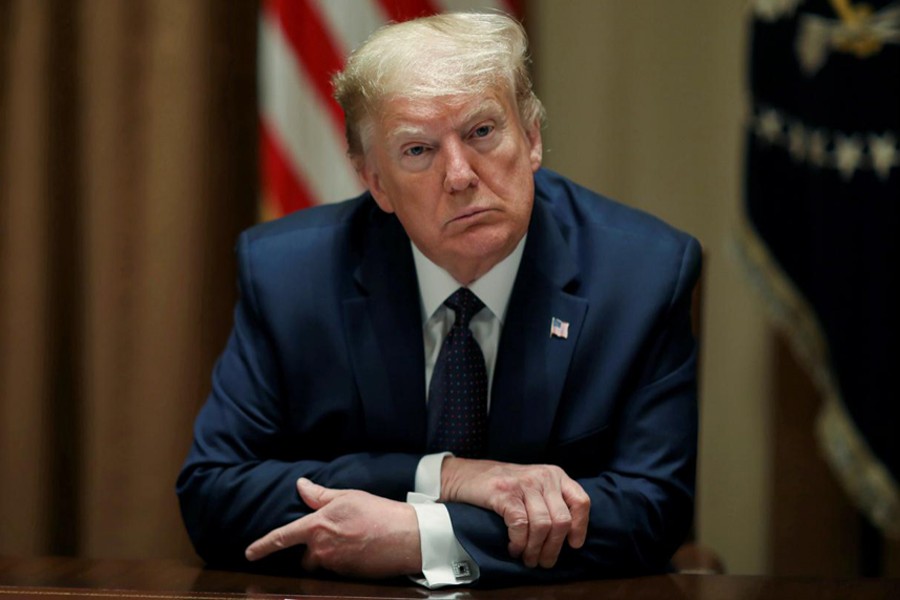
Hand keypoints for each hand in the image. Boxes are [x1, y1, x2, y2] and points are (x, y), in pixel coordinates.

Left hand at [245, 478, 421, 577]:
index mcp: (317, 527)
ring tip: (353, 539)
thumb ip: (320, 496)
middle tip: (335, 535)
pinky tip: (361, 548)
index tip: (249, 553)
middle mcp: (321, 549)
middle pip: (305, 556)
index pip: (282, 537)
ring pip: (322, 562)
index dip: (262, 546)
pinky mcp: (348, 576)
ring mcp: (334, 565)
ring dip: (330, 553)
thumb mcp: (347, 496)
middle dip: (313, 549)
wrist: (406, 537)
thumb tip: (301, 486)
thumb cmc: (378, 512)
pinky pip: (338, 569)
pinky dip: (344, 560)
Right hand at [440, 458, 589, 568]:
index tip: (573, 544)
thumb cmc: (503, 487)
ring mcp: (524, 484)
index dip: (580, 527)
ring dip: (535, 549)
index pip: (581, 502)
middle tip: (543, 561)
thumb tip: (569, 536)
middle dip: (553, 547)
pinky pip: (521, 525)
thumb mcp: (534, 486)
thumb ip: (552, 501)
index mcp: (555, 475)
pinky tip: (513, 548)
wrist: (466, 475)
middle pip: (561, 520)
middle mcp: (543, 477)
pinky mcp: (505, 493)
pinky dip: (519, 542)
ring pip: (543, 526)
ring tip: (527, 558)